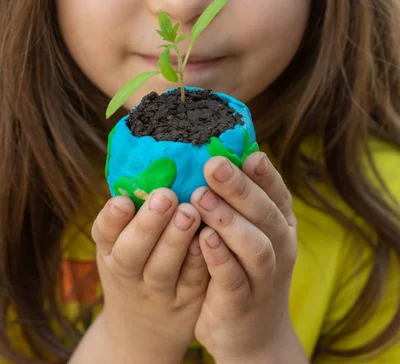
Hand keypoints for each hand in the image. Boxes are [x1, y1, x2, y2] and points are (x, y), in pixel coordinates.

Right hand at [92, 190, 208, 361]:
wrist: (144, 330)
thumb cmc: (136, 266)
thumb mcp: (120, 243)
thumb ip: (132, 211)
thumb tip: (148, 155)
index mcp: (110, 252)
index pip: (104, 234)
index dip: (111, 219)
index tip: (123, 201)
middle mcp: (129, 274)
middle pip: (131, 254)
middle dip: (148, 224)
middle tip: (165, 196)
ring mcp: (159, 292)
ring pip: (164, 270)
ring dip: (176, 240)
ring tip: (190, 212)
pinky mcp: (188, 302)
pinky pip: (194, 282)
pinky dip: (201, 260)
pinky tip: (210, 236)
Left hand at [190, 152, 299, 362]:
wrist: (253, 336)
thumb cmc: (243, 269)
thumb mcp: (250, 233)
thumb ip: (238, 202)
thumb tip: (212, 154)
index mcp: (281, 225)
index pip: (277, 194)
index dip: (264, 173)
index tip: (247, 152)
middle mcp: (280, 248)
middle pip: (266, 214)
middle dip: (240, 188)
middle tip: (213, 165)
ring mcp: (264, 279)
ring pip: (255, 246)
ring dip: (229, 221)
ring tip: (202, 198)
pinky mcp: (242, 304)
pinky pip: (233, 279)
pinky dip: (220, 258)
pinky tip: (203, 239)